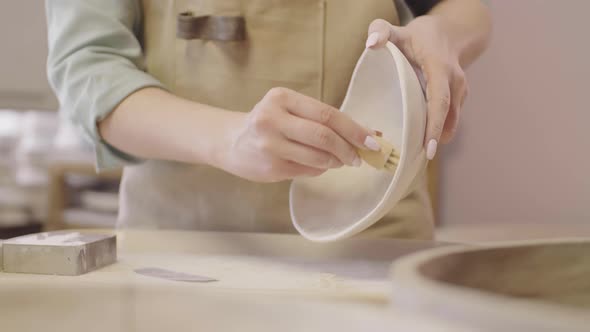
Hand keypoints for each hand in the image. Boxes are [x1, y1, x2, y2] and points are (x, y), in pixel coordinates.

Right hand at [222, 87, 380, 181]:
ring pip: (318, 157)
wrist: (230, 141)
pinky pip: (307, 170)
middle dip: (348, 149)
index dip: (353, 129)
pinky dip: (320, 168)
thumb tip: (369, 133)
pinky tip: (319, 164)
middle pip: (324, 136)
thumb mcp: (290, 110)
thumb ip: (323, 119)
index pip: (327, 114)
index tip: (372, 140)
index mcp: (281, 98)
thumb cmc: (269, 123)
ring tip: (340, 160)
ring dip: (336, 161)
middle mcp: (272, 119)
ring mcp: (269, 145)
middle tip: (359, 157)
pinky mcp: (270, 167)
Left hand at [366, 16, 467, 158]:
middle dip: (435, 139)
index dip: (434, 125)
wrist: (448, 33)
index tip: (428, 147)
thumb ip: (380, 30)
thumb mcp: (396, 29)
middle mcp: (455, 82)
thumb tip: (371, 44)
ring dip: (435, 137)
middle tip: (419, 160)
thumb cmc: (417, 35)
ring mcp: (460, 91)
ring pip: (450, 121)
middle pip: (448, 117)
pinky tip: (421, 140)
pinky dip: (437, 130)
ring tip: (416, 154)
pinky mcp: (459, 99)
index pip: (440, 101)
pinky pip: (450, 119)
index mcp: (440, 68)